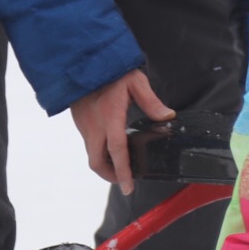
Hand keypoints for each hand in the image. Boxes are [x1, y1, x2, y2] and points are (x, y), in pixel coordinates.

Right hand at [69, 68, 174, 194]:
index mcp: (110, 117)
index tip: (129, 187)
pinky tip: (111, 149)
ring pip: (92, 155)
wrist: (82, 62)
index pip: (117, 151)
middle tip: (125, 181)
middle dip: (110, 176)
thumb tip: (168, 116)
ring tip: (121, 167)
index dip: (123, 172)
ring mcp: (85, 126)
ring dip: (104, 165)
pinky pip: (89, 145)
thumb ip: (151, 101)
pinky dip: (99, 153)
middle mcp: (94, 126)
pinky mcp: (80, 123)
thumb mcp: (135, 82)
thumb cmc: (111, 71)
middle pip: (97, 162)